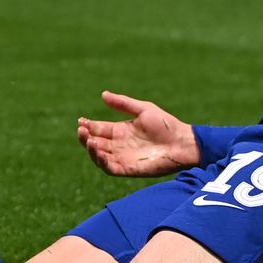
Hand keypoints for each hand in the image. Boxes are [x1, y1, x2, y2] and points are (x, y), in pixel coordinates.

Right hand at [77, 91, 198, 176]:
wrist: (182, 142)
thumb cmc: (166, 124)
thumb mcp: (143, 109)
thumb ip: (123, 104)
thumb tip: (103, 94)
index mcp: (121, 130)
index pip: (99, 129)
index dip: (88, 126)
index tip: (80, 121)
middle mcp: (120, 145)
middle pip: (96, 143)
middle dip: (85, 137)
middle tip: (81, 130)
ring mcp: (123, 158)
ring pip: (99, 157)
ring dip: (91, 150)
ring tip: (88, 140)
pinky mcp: (129, 169)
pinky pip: (110, 168)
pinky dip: (101, 162)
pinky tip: (99, 152)